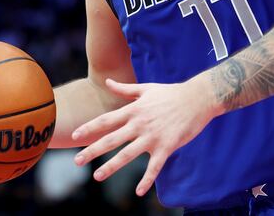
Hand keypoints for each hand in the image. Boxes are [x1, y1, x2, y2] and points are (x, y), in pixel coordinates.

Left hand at [71, 77, 216, 195]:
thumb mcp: (146, 89)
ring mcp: (153, 136)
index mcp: (134, 110)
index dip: (89, 128)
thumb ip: (125, 89)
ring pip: (128, 154)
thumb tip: (107, 82)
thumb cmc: (172, 93)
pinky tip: (139, 191)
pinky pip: (155, 166)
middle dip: (92, 150)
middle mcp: (140, 124)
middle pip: (111, 139)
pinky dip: (147, 179)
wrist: (198, 98)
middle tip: (76, 161)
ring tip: (98, 176)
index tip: (74, 135)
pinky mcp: (167, 146)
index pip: (106, 120)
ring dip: (111, 166)